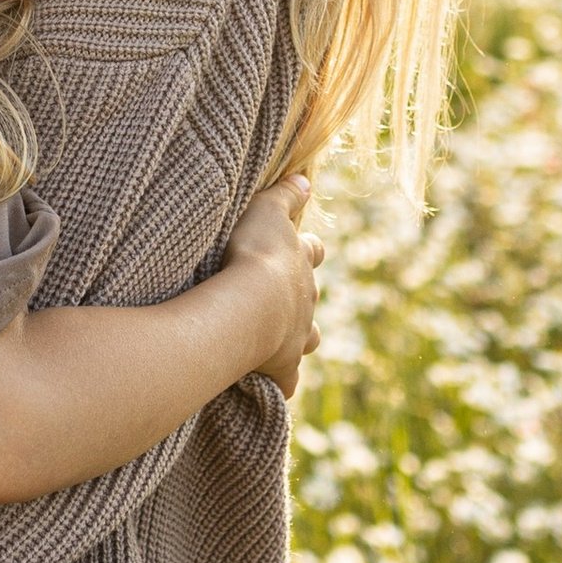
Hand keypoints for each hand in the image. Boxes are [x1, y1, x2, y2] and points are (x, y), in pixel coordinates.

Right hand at [225, 174, 324, 395]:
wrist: (249, 307)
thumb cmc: (253, 256)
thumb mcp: (266, 212)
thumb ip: (285, 194)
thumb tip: (306, 179)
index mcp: (302, 264)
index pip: (311, 251)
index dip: (306, 249)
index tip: (299, 247)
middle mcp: (307, 301)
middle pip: (312, 297)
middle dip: (301, 296)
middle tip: (281, 295)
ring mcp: (298, 336)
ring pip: (308, 338)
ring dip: (297, 336)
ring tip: (279, 338)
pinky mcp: (284, 367)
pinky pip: (287, 380)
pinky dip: (281, 380)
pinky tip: (271, 383)